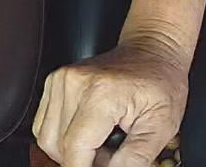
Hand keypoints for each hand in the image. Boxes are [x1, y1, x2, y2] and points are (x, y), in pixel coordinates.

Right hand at [33, 35, 188, 166]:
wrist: (152, 50)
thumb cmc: (160, 82)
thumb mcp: (161, 126)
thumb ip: (135, 159)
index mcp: (100, 93)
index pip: (75, 148)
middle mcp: (73, 82)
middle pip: (58, 146)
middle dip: (83, 161)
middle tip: (110, 157)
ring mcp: (61, 80)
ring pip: (46, 138)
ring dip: (70, 151)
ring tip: (100, 144)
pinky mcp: (55, 82)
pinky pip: (44, 124)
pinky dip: (62, 137)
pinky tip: (87, 133)